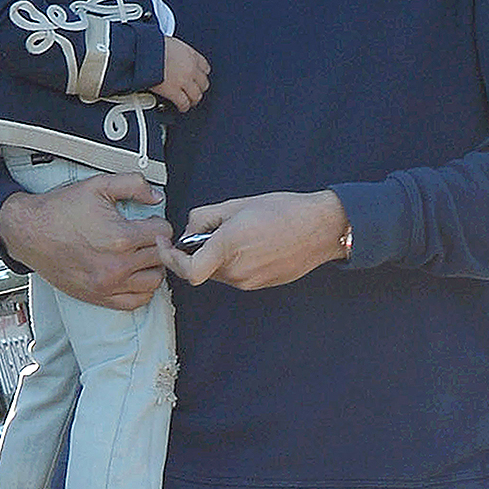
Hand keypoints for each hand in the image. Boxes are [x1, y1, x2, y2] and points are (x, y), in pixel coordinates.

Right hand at [0, 172, 170, 308]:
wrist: (28, 232)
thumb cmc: (59, 210)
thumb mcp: (98, 185)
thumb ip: (133, 185)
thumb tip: (155, 196)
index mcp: (120, 237)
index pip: (164, 233)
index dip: (158, 223)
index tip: (149, 221)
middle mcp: (117, 265)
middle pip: (161, 257)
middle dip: (157, 244)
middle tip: (145, 236)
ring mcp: (109, 284)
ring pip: (154, 281)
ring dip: (152, 267)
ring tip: (141, 254)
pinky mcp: (99, 297)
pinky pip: (136, 301)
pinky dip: (141, 289)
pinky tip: (134, 274)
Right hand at [151, 36, 210, 111]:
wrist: (144, 51)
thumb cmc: (152, 45)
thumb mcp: (170, 43)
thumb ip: (176, 52)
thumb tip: (174, 55)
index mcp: (190, 54)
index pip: (205, 67)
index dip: (202, 74)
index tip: (199, 77)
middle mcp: (190, 68)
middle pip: (203, 83)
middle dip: (199, 88)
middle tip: (195, 91)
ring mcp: (183, 80)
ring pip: (196, 95)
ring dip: (194, 99)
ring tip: (190, 101)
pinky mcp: (174, 91)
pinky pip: (183, 103)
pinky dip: (184, 107)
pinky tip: (182, 107)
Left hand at [158, 190, 348, 290]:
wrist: (322, 228)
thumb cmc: (285, 211)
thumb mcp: (238, 204)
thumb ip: (204, 217)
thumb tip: (188, 231)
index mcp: (228, 247)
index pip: (187, 270)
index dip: (170, 259)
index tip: (167, 244)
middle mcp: (237, 270)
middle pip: (201, 267)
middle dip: (199, 249)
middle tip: (216, 226)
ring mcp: (250, 281)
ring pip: (219, 272)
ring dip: (218, 255)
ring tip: (243, 232)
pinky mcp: (261, 285)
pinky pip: (236, 275)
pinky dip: (234, 261)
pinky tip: (254, 243)